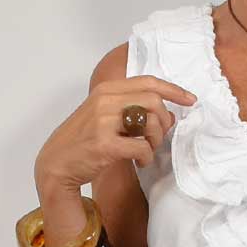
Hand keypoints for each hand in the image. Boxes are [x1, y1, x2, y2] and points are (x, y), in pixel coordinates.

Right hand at [34, 75, 196, 221]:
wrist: (56, 164)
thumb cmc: (83, 142)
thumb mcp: (101, 114)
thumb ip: (127, 107)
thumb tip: (164, 113)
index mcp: (106, 90)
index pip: (148, 82)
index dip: (174, 90)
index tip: (190, 100)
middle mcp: (105, 101)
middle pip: (154, 102)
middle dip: (164, 123)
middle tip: (157, 138)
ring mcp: (104, 122)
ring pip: (151, 123)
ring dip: (155, 142)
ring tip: (145, 151)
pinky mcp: (105, 144)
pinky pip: (142, 147)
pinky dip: (146, 157)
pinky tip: (139, 161)